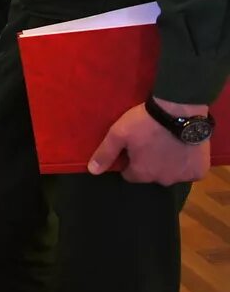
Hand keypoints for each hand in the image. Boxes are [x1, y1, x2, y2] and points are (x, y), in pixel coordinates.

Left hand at [88, 99, 211, 184]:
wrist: (179, 111)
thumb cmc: (145, 122)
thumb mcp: (119, 134)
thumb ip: (105, 153)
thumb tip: (92, 171)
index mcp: (142, 173)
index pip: (131, 175)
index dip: (130, 162)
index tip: (133, 148)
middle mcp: (162, 180)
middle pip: (152, 174)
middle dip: (150, 163)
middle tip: (151, 143)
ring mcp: (183, 176)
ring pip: (171, 173)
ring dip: (169, 163)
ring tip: (167, 143)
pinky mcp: (199, 171)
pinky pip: (191, 171)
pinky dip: (187, 162)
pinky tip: (183, 148)